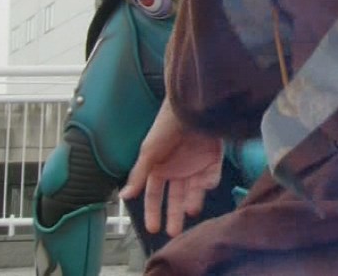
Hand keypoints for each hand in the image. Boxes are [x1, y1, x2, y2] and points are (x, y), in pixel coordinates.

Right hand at [119, 100, 224, 237]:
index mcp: (159, 167)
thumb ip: (139, 175)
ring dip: (192, 202)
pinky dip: (210, 181)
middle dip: (174, 214)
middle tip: (173, 232)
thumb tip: (124, 196)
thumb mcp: (149, 151)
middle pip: (175, 197)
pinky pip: (212, 176)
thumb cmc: (166, 126)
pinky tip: (205, 183)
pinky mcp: (213, 158)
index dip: (153, 211)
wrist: (192, 105)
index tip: (153, 228)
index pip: (154, 194)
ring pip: (194, 191)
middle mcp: (177, 168)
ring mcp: (195, 164)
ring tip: (190, 210)